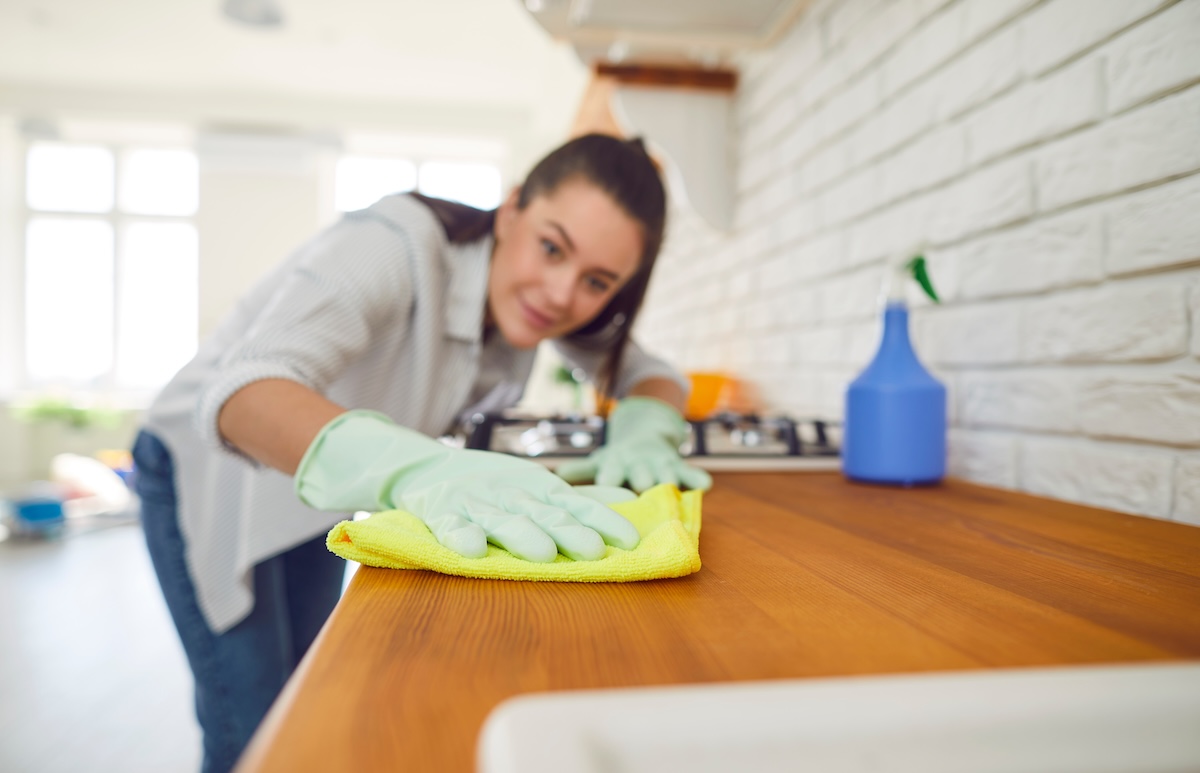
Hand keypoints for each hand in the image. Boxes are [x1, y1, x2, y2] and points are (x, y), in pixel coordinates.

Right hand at [295, 411, 639, 561]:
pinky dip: (461, 536)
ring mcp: (475, 502)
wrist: (426, 468)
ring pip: (502, 520)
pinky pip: (450, 526)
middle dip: (570, 531)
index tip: (629, 540)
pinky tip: (473, 550)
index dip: (602, 520)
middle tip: (594, 551)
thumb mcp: (538, 485)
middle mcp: (511, 493)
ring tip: (544, 553)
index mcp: (538, 488)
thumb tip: (629, 499)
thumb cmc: (494, 484)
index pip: (577, 504)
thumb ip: (581, 497)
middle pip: (544, 513)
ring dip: (522, 535)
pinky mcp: (440, 513)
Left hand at [556, 397, 711, 492]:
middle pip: (640, 477)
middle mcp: (637, 462)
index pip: (609, 477)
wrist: (646, 432)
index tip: (603, 507)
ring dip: (668, 487)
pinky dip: (697, 479)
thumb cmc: (617, 459)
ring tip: (670, 504)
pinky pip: (692, 472)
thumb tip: (553, 479)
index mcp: (614, 463)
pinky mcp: (679, 464)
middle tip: (640, 508)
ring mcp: (660, 462)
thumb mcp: (598, 462)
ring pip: (666, 476)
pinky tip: (702, 486)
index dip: (608, 487)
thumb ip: (579, 472)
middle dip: (641, 489)